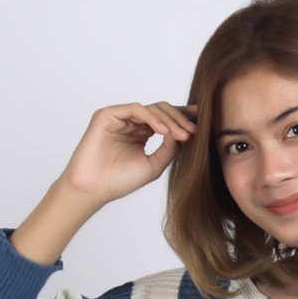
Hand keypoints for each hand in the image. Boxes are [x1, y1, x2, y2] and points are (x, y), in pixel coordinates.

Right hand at [56, 101, 198, 207]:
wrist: (95, 189)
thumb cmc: (121, 181)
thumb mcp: (155, 165)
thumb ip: (170, 149)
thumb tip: (185, 132)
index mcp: (142, 133)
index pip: (165, 120)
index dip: (183, 118)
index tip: (203, 121)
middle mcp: (132, 123)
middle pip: (161, 111)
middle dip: (180, 119)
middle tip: (194, 130)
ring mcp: (119, 117)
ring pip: (151, 109)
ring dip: (170, 120)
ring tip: (183, 134)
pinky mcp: (108, 115)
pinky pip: (135, 109)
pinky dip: (152, 118)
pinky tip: (164, 131)